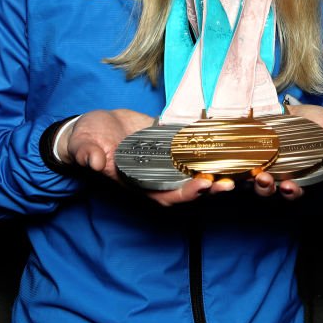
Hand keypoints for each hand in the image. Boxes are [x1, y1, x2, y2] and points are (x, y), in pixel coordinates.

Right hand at [60, 109, 234, 205]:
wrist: (94, 127)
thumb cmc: (87, 143)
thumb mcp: (84, 148)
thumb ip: (90, 156)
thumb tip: (96, 162)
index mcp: (139, 183)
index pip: (166, 195)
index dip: (186, 194)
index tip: (203, 185)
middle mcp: (157, 173)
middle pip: (189, 185)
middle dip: (211, 186)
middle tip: (231, 181)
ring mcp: (166, 157)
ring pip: (196, 166)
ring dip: (216, 166)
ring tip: (238, 162)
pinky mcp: (170, 139)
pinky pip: (192, 144)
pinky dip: (209, 142)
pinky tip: (226, 134)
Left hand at [249, 103, 322, 199]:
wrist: (300, 101)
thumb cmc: (320, 122)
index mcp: (298, 173)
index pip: (292, 191)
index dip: (291, 192)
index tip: (290, 187)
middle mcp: (277, 170)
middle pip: (268, 188)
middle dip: (266, 188)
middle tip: (266, 180)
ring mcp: (262, 157)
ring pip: (251, 175)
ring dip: (250, 176)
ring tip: (255, 170)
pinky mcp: (250, 145)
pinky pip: (241, 157)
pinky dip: (239, 159)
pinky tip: (242, 155)